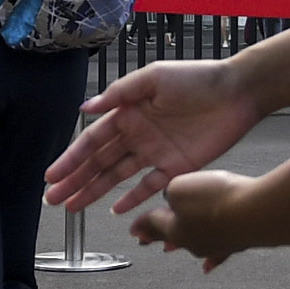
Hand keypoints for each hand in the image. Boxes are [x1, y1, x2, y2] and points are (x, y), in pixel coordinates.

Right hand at [50, 57, 259, 214]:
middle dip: (75, 181)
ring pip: (117, 177)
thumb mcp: (153, 78)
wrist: (237, 92)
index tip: (51, 177)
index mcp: (128, 113)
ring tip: (73, 206)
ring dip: (95, 191)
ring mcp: (155, 152)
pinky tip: (115, 210)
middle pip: (99, 163)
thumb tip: (86, 108)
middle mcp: (137, 134)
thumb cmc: (196, 78)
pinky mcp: (177, 166)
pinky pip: (149, 186)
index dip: (70, 159)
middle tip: (54, 199)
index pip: (92, 141)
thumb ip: (119, 93)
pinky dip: (132, 198)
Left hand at [136, 169, 289, 270]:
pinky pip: (218, 253)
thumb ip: (171, 192)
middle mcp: (193, 242)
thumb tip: (173, 197)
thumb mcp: (181, 186)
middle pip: (169, 237)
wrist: (257, 213)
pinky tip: (208, 266)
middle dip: (154, 237)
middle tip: (142, 242)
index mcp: (174, 229)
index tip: (132, 230)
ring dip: (179, 245)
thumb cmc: (220, 200)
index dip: (140, 224)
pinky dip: (212, 258)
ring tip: (168, 249)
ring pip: (191, 245)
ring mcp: (215, 245)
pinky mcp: (237, 243)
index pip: (151, 224)